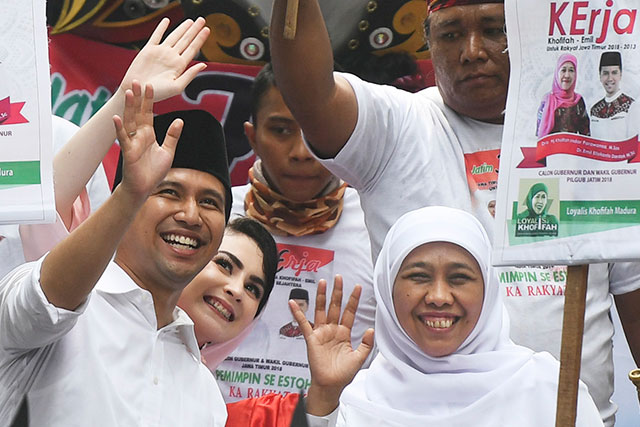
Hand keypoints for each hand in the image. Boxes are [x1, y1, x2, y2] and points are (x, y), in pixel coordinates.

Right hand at [112, 83, 181, 198]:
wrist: (144, 188)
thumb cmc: (154, 171)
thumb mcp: (168, 151)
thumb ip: (172, 136)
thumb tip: (180, 120)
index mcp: (148, 134)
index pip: (148, 113)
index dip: (149, 100)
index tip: (150, 85)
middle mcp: (139, 135)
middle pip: (138, 113)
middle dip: (138, 97)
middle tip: (137, 80)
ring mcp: (132, 142)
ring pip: (130, 121)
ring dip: (129, 107)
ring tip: (128, 92)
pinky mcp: (128, 152)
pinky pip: (123, 138)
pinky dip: (120, 128)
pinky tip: (117, 117)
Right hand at [119, 17, 209, 101]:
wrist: (138, 91)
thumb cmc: (157, 93)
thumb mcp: (177, 87)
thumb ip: (190, 75)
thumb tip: (204, 65)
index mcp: (179, 66)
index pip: (192, 49)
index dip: (200, 39)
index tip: (207, 29)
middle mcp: (171, 57)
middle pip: (186, 40)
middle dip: (194, 30)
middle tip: (202, 19)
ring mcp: (161, 52)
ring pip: (174, 36)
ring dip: (182, 28)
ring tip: (191, 21)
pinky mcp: (149, 50)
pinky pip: (156, 36)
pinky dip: (161, 28)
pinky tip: (166, 21)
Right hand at [289, 275, 373, 414]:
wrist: (331, 385)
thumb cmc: (343, 374)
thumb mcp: (359, 358)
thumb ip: (366, 344)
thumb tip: (370, 329)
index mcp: (344, 333)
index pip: (349, 312)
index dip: (353, 300)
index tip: (357, 287)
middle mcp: (332, 330)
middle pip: (335, 306)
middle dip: (337, 292)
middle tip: (339, 278)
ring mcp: (321, 333)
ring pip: (321, 310)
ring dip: (321, 296)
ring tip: (322, 282)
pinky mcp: (311, 339)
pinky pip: (304, 324)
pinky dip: (298, 313)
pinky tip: (293, 303)